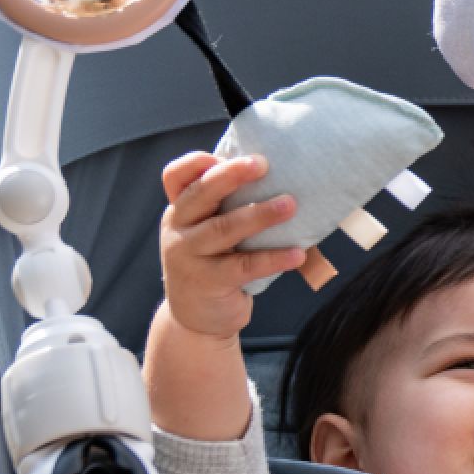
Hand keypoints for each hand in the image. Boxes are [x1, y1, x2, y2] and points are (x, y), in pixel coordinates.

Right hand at [157, 151, 305, 338]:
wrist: (197, 318)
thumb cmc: (215, 265)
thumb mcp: (211, 233)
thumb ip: (228, 208)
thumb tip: (282, 180)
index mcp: (181, 210)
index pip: (175, 177)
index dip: (196, 163)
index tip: (225, 154)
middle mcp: (179, 228)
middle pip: (200, 194)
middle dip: (230, 176)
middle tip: (262, 164)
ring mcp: (189, 256)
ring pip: (224, 228)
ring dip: (260, 215)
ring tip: (291, 205)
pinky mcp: (208, 281)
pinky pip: (244, 266)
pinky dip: (273, 258)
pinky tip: (298, 254)